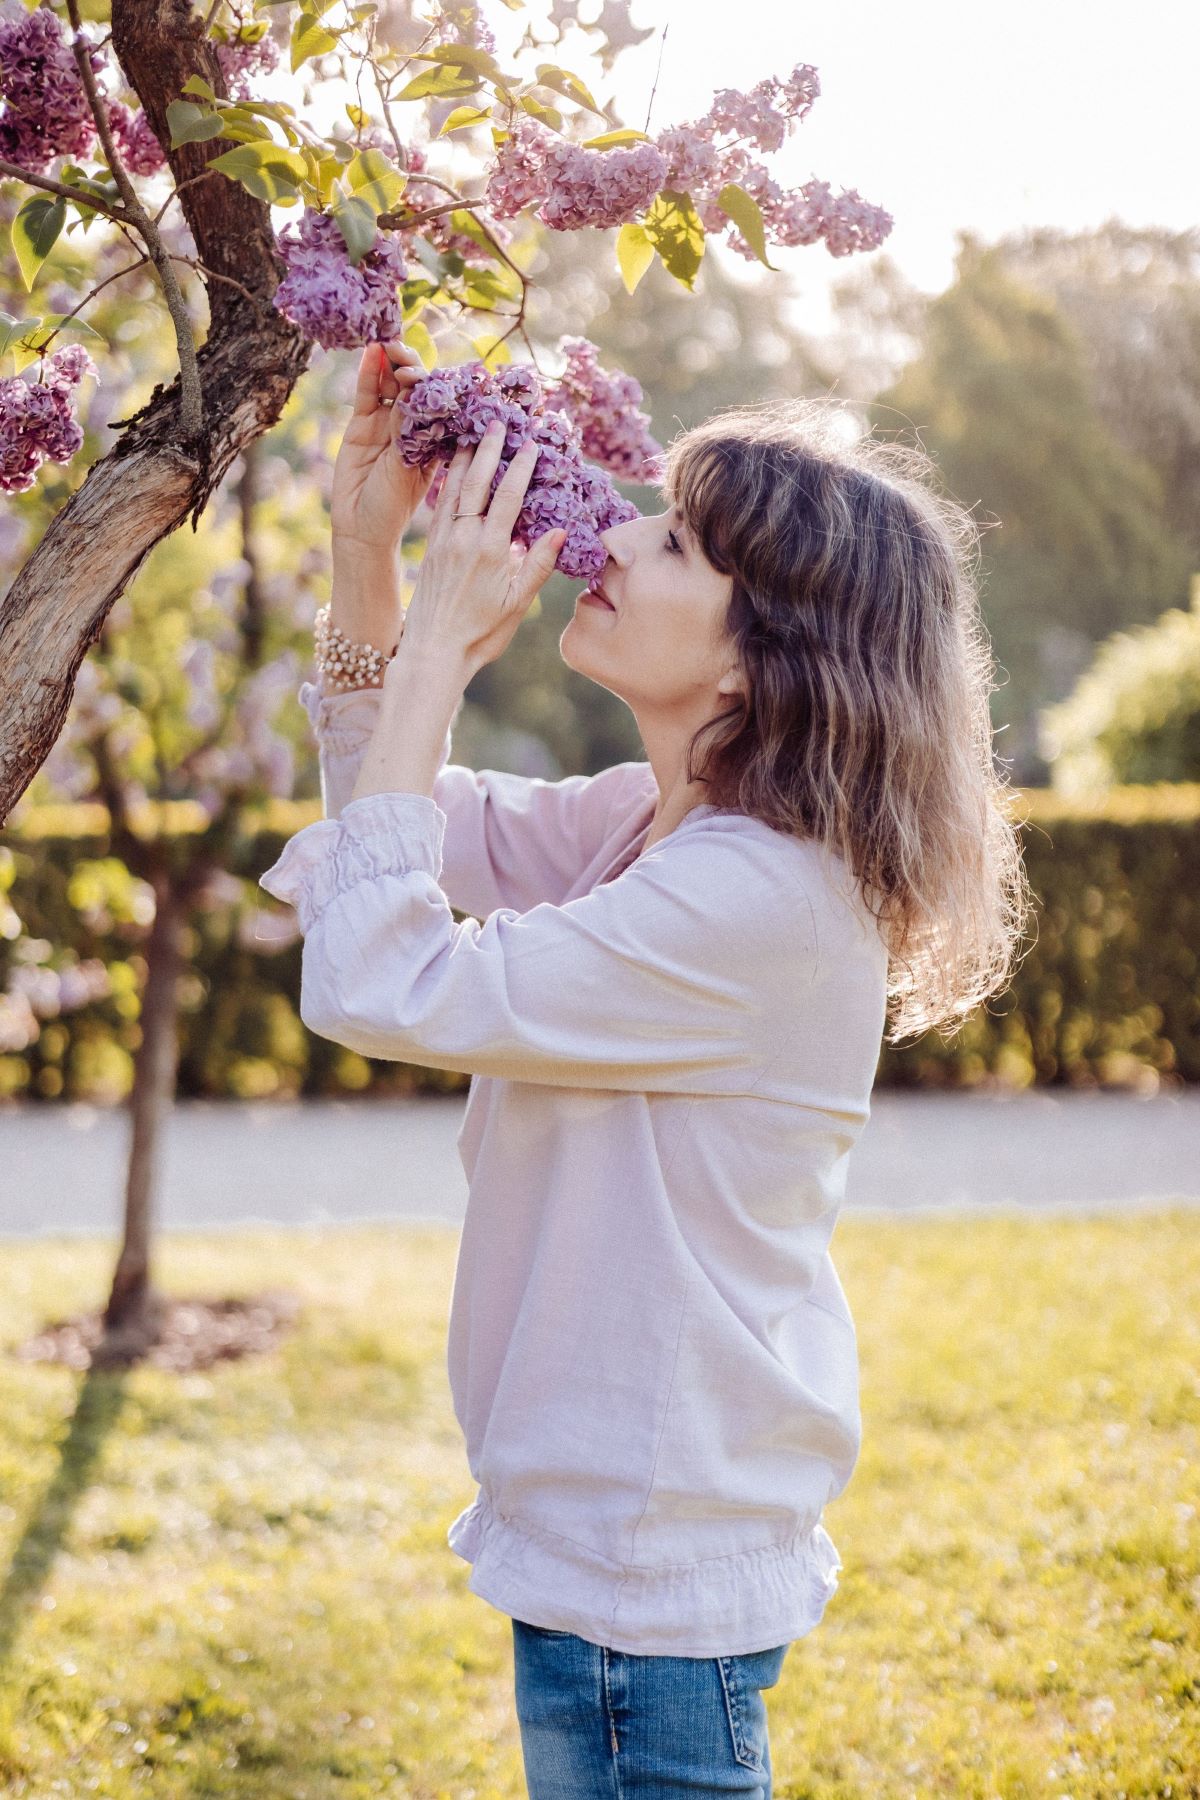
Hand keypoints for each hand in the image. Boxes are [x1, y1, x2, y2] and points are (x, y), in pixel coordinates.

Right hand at [330, 338, 436, 561]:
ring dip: (391, 363)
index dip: (436, 385)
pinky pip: (367, 392)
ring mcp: (386, 422)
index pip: (439, 404)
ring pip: (390, 385)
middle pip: (414, 388)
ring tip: (389, 343)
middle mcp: (412, 427)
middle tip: (405, 354)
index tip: (434, 373)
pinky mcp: (362, 423)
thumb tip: (410, 396)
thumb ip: (406, 436)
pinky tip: (370, 351)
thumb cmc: (392, 508)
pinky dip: (368, 372)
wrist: (360, 527)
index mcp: (434, 440)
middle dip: (412, 367)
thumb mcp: (405, 472)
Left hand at [393, 423, 565, 677]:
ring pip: (455, 488)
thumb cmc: (481, 634)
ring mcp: (444, 540)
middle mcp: (465, 538)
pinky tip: (451, 465)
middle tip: (497, 421)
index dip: (520, 467)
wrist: (434, 651)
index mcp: (491, 551)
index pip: (508, 496)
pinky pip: (441, 503)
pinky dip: (447, 479)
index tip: (530, 444)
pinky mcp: (432, 547)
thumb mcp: (516, 605)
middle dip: (489, 449)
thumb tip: (559, 530)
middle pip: (478, 482)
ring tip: (472, 431)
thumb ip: (537, 566)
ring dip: (465, 457)